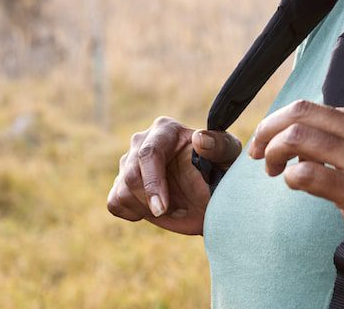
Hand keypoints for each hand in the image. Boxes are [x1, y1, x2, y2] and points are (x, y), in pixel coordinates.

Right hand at [107, 116, 241, 235]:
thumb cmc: (221, 168)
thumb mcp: (228, 156)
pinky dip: (134, 213)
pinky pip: (114, 203)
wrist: (211, 192)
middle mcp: (141, 141)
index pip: (148, 153)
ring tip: (174, 206)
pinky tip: (155, 209)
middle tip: (177, 211)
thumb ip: (219, 146)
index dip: (152, 183)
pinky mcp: (120, 183)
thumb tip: (199, 140)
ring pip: (122, 192)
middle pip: (131, 175)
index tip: (162, 209)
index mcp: (165, 129)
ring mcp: (128, 162)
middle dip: (151, 201)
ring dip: (148, 209)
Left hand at [247, 99, 343, 277]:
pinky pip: (306, 173)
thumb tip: (304, 126)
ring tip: (271, 169)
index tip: (270, 140)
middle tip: (258, 150)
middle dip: (269, 129)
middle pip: (302, 113)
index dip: (284, 121)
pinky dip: (289, 176)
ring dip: (273, 152)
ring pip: (298, 137)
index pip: (316, 107)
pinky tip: (291, 183)